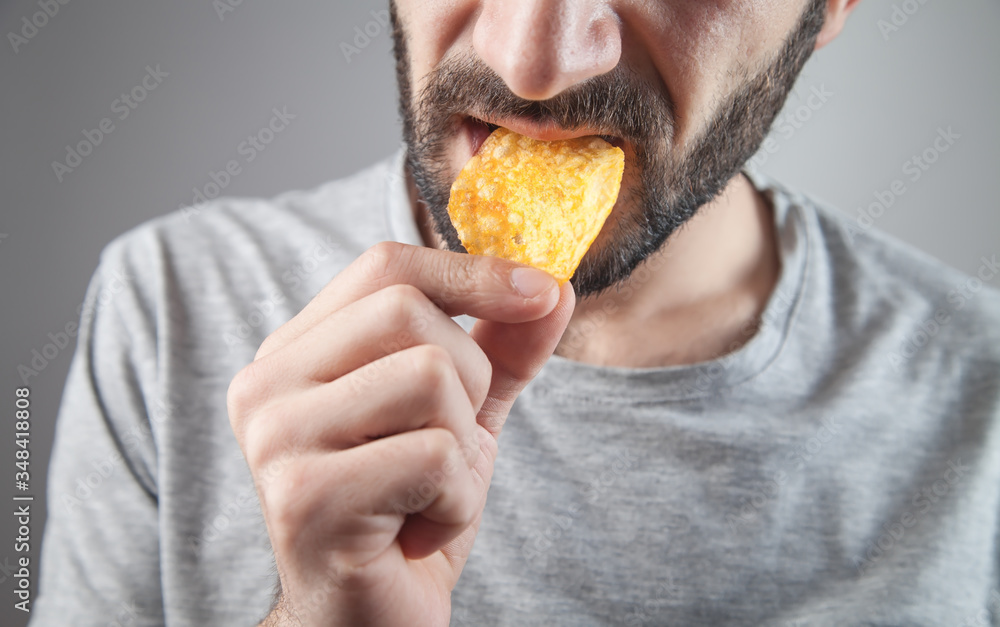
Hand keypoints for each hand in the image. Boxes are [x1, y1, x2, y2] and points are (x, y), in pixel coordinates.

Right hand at [227, 242, 574, 625]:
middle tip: (448, 446)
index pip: (385, 267)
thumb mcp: (462, 414)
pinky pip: (434, 456)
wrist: (372, 618)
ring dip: (464, 449)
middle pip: (410, 313)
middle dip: (469, 380)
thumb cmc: (409, 508)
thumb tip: (554, 287)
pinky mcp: (305, 497)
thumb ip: (501, 347)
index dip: (471, 270)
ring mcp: (278, 440)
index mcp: (296, 352)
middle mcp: (268, 385)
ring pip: (430, 378)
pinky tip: (419, 532)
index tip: (540, 292)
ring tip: (429, 493)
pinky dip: (457, 502)